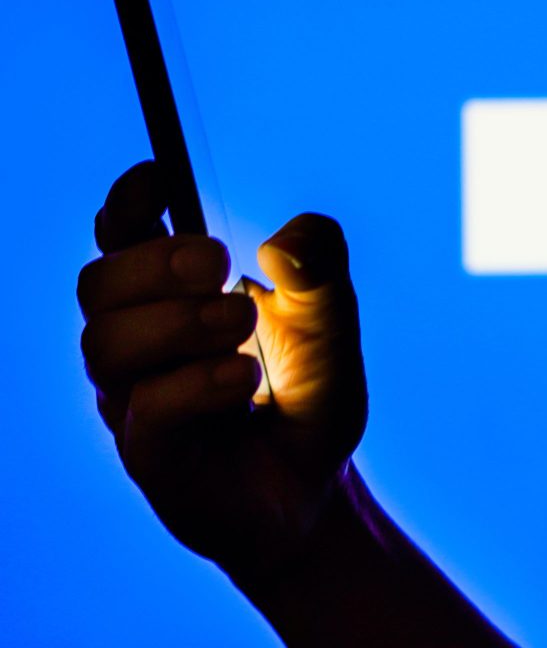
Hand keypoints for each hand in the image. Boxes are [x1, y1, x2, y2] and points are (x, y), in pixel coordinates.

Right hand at [78, 161, 367, 576]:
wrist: (318, 487)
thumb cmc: (308, 396)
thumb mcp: (333, 320)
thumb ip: (322, 265)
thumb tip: (284, 241)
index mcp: (171, 296)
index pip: (120, 236)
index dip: (127, 201)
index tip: (160, 176)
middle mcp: (141, 343)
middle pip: (96, 283)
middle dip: (154, 262)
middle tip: (220, 264)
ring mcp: (136, 399)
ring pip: (105, 344)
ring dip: (178, 321)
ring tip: (242, 327)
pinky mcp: (149, 455)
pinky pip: (146, 408)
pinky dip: (197, 382)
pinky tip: (245, 378)